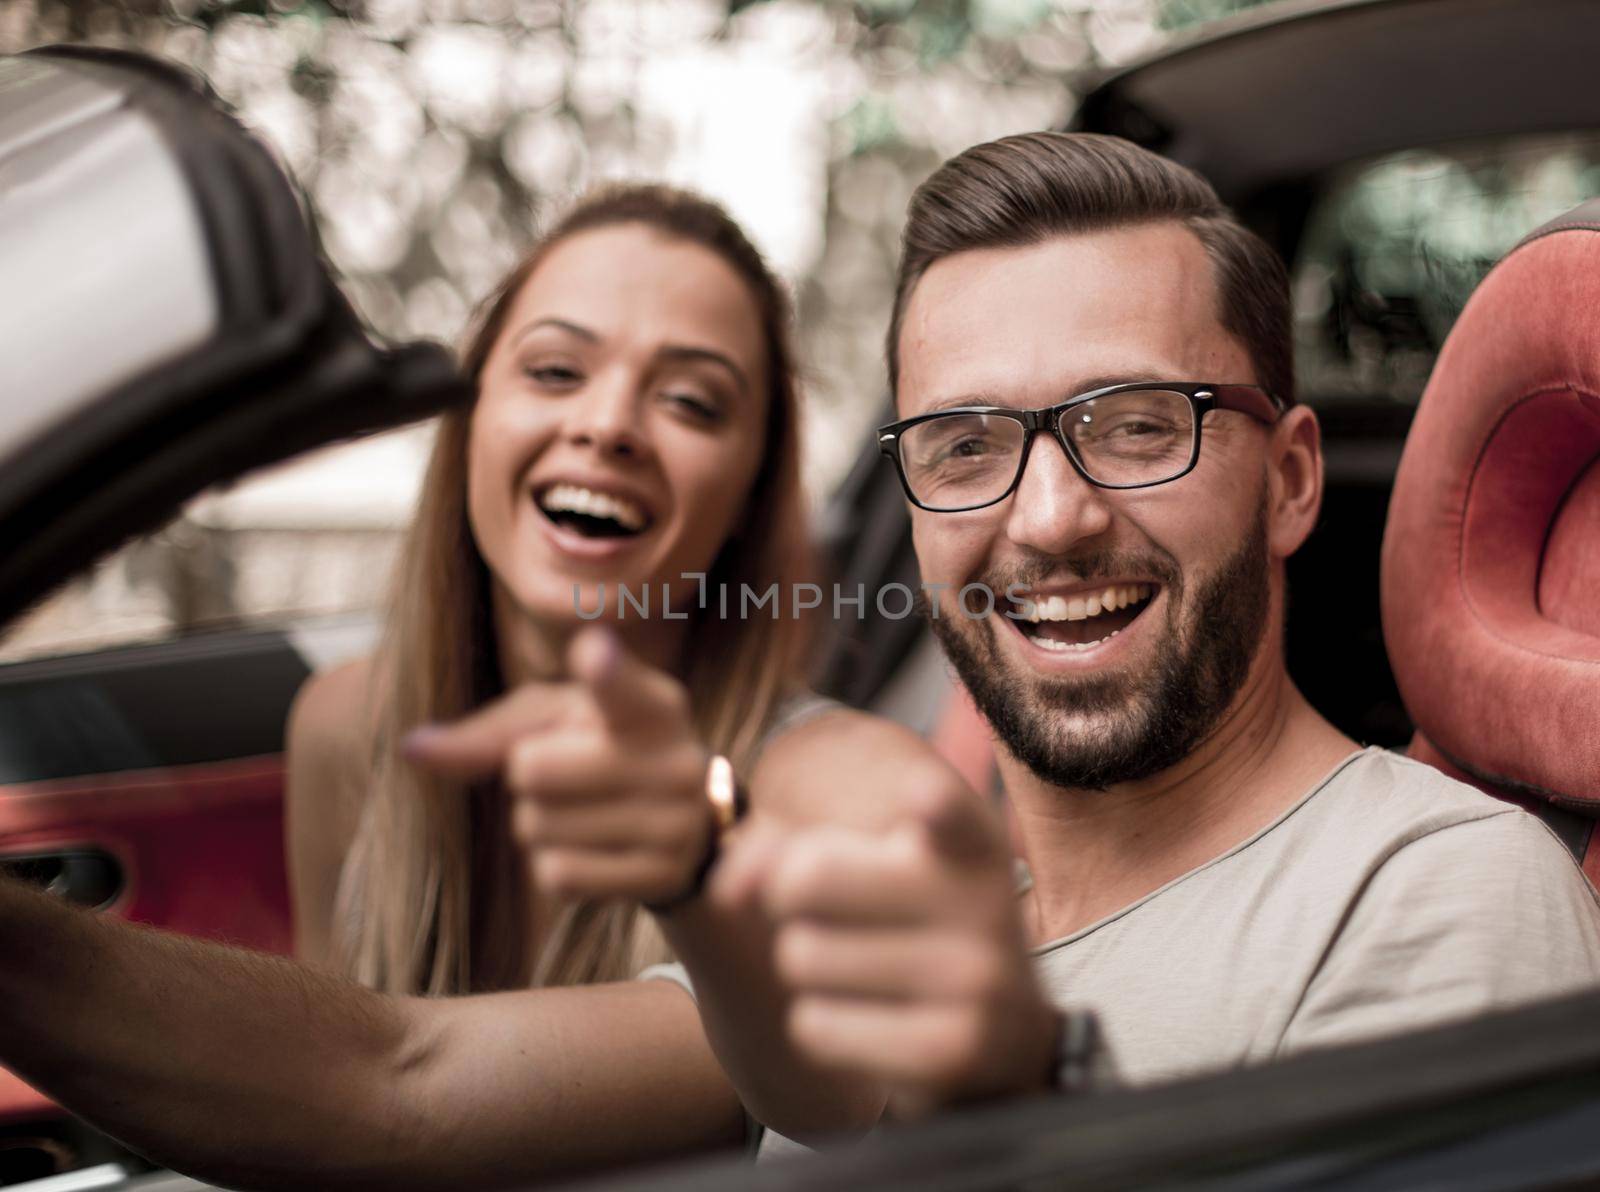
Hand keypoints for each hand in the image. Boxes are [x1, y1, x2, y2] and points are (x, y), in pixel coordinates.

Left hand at [403, 628, 715, 906]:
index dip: (603, 670)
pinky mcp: (663, 876)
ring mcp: (677, 822)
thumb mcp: (553, 725)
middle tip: (568, 773)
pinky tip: (591, 849)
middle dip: (526, 774)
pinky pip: (558, 875)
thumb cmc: (598, 752)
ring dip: (536, 824)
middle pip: (532, 770)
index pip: (620, 687)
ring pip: (538, 827)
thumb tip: (410, 748)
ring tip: (582, 811)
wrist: (683, 827)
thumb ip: (487, 733)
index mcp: (652, 704)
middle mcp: (678, 759)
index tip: (591, 653)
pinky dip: (551, 864)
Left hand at [731, 785, 1058, 1118]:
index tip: (921, 797)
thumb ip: (787, 852)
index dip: (933, 805)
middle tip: (831, 919)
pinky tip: (867, 1023)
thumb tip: (726, 891)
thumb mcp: (871, 871)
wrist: (1001, 1042)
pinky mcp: (951, 1051)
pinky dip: (817, 1025)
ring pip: (801, 957)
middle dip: (788, 901)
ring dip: (804, 967)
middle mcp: (984, 906)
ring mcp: (975, 982)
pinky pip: (814, 1027)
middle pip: (806, 879)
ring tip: (859, 974)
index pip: (950, 817)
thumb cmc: (909, 930)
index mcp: (970, 845)